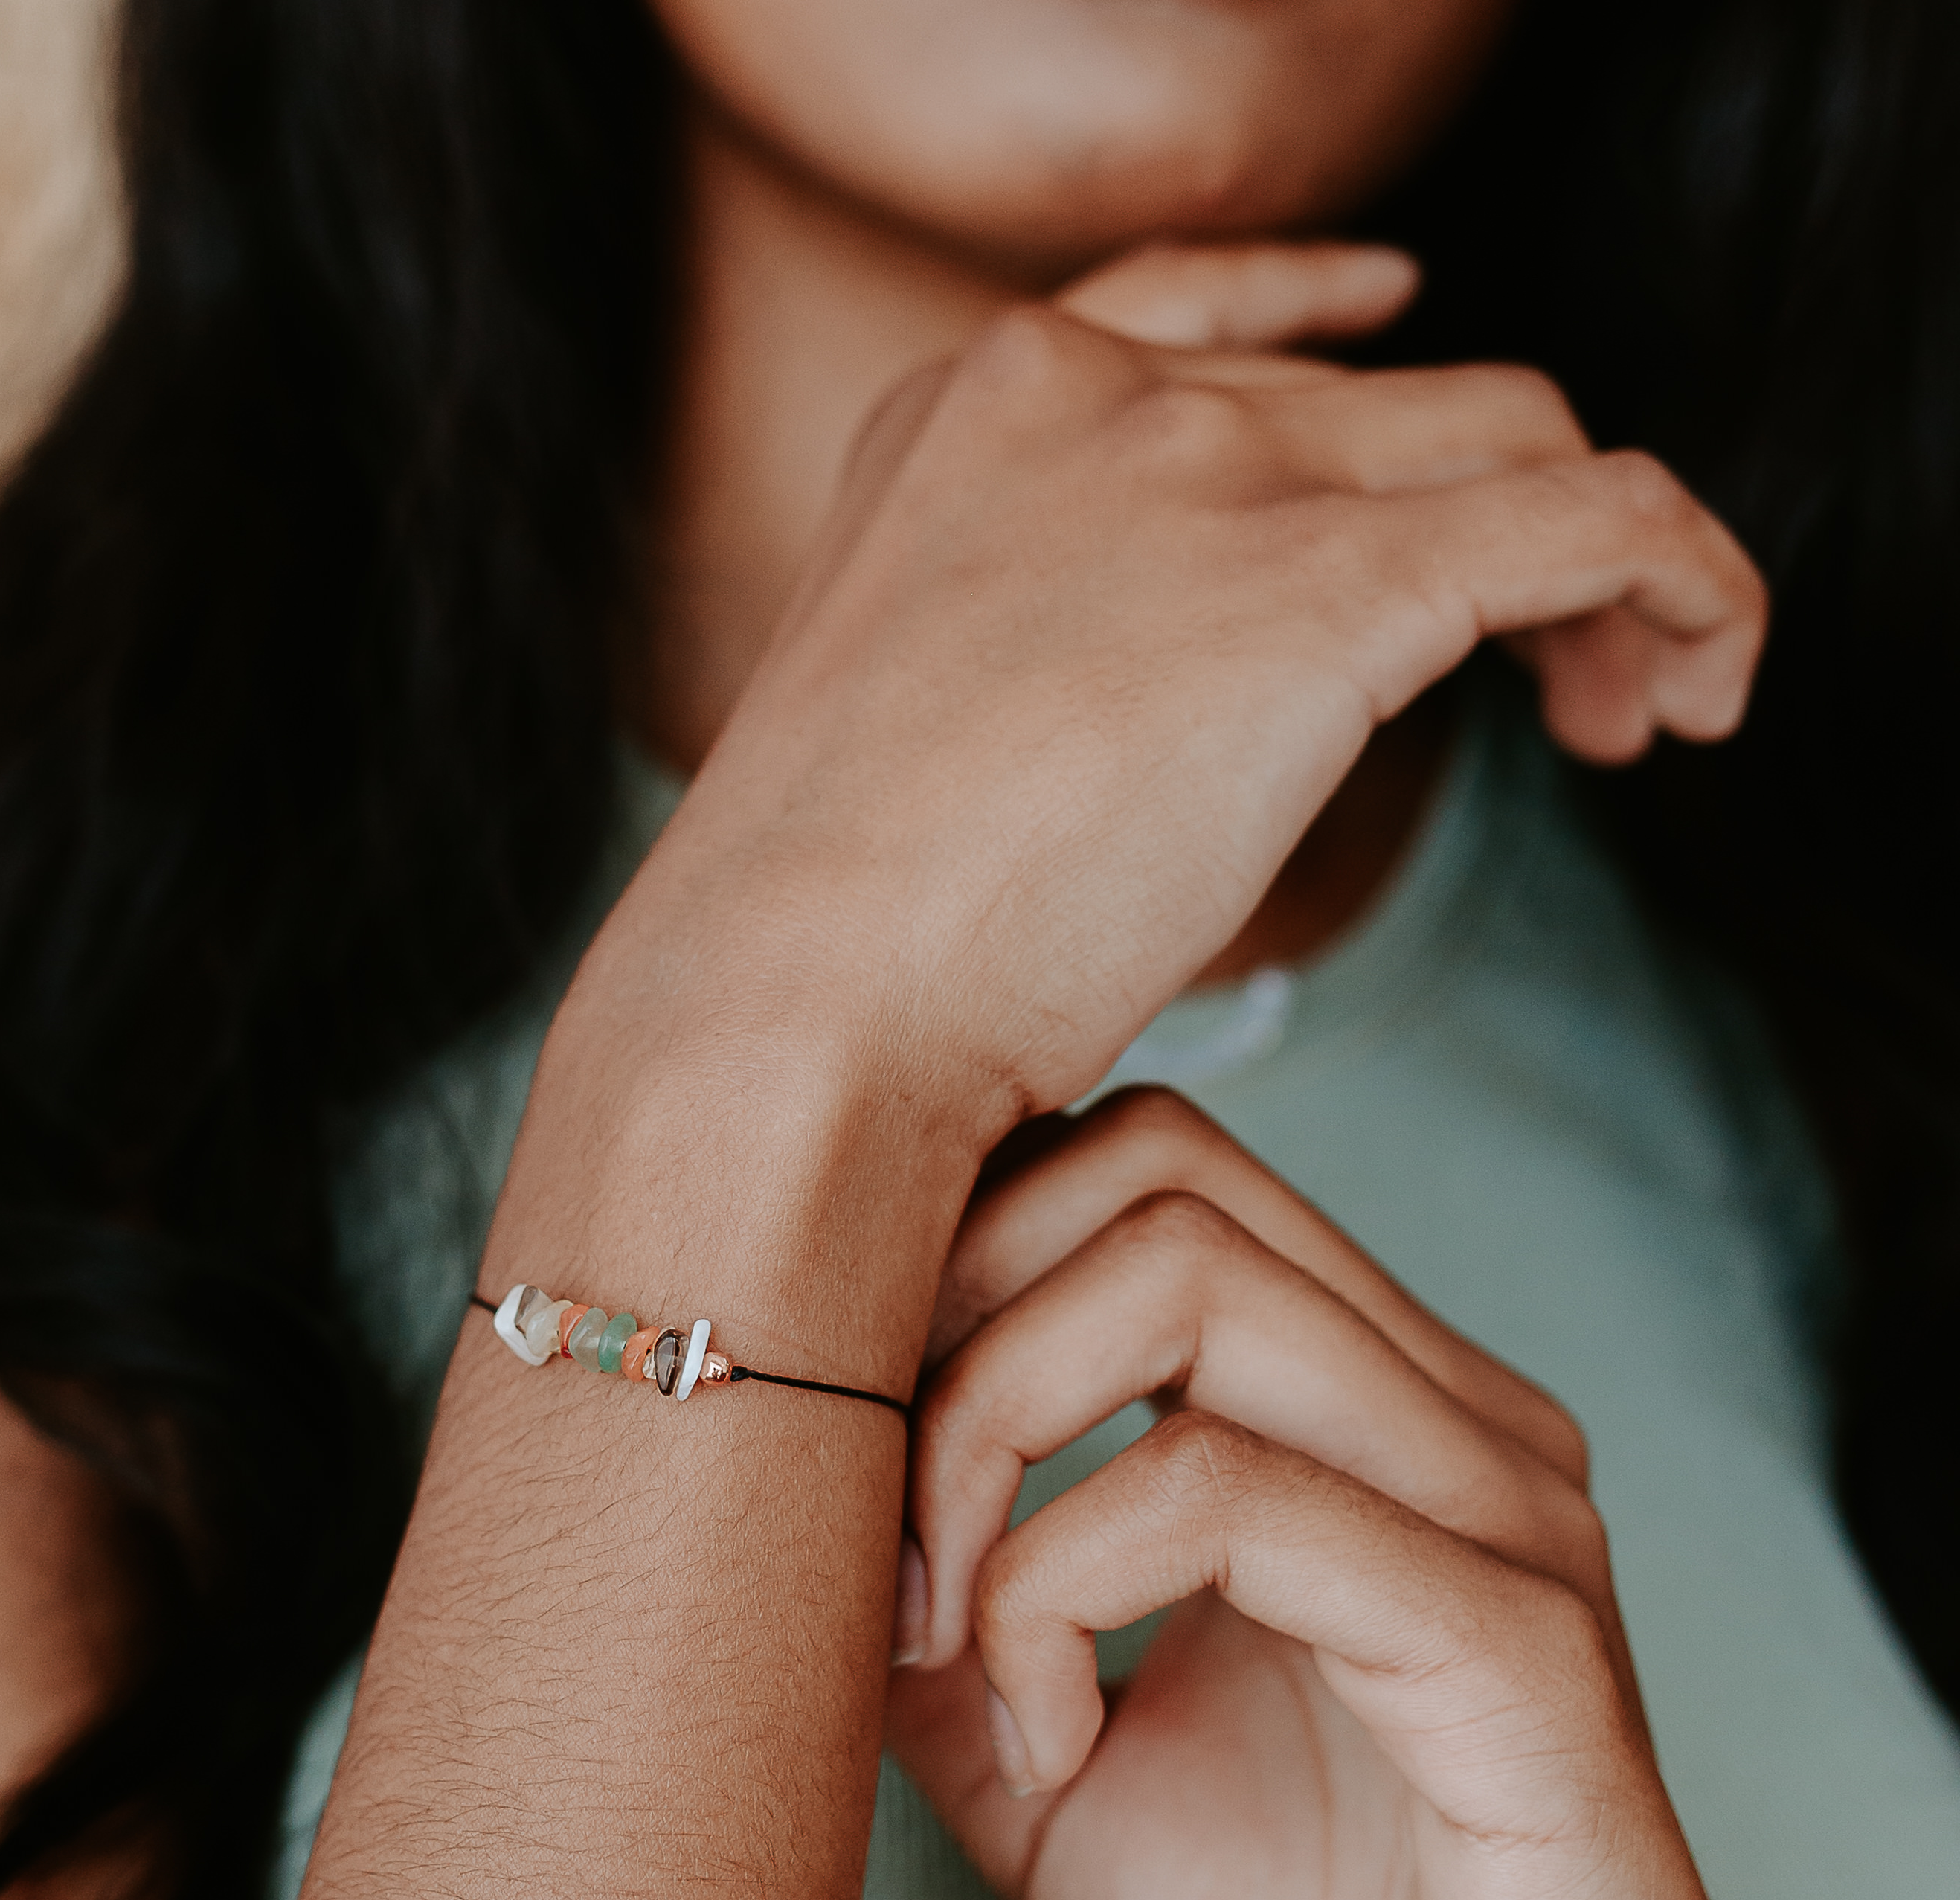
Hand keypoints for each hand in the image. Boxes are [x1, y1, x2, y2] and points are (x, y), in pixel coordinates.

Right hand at [590, 244, 1766, 1152]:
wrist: (783, 1003)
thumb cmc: (815, 942)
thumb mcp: (906, 739)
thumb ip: (1026, 668)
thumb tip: (1145, 745)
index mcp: (963, 420)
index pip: (1197, 314)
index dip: (1332, 327)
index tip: (1409, 368)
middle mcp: (1087, 396)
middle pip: (1385, 400)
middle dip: (1484, 523)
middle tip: (1549, 684)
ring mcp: (1204, 469)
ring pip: (1512, 433)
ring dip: (1604, 567)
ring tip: (1630, 713)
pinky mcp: (1326, 582)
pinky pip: (1597, 517)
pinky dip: (1688, 581)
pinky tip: (1698, 688)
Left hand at [887, 1087, 1959, 1899]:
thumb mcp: (1037, 1758)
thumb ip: (938, 1600)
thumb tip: (782, 1485)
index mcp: (1358, 1411)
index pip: (1136, 1162)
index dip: (945, 1255)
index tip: (847, 1453)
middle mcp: (1447, 1416)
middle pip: (1151, 1171)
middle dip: (948, 1319)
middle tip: (880, 1534)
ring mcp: (1498, 1515)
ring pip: (1186, 1289)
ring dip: (984, 1439)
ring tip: (944, 1637)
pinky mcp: (1517, 1652)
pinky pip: (1234, 1497)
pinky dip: (1065, 1590)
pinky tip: (1051, 1745)